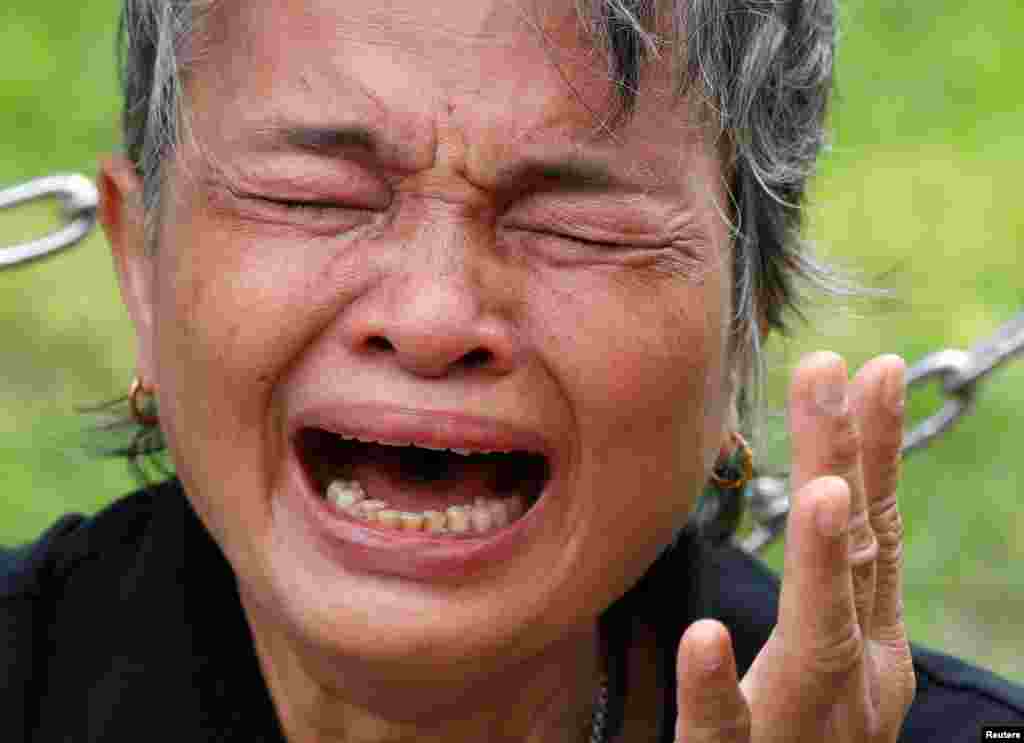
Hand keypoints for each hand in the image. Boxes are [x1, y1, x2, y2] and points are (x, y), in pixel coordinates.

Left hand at [675, 352, 916, 741]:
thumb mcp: (832, 663)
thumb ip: (832, 590)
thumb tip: (834, 492)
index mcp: (868, 650)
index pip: (874, 534)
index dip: (876, 454)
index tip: (874, 370)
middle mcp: (852, 682)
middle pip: (852, 563)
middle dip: (847, 466)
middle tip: (832, 373)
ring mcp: (805, 728)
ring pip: (818, 642)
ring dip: (822, 566)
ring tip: (822, 492)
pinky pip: (728, 732)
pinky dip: (721, 688)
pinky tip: (707, 639)